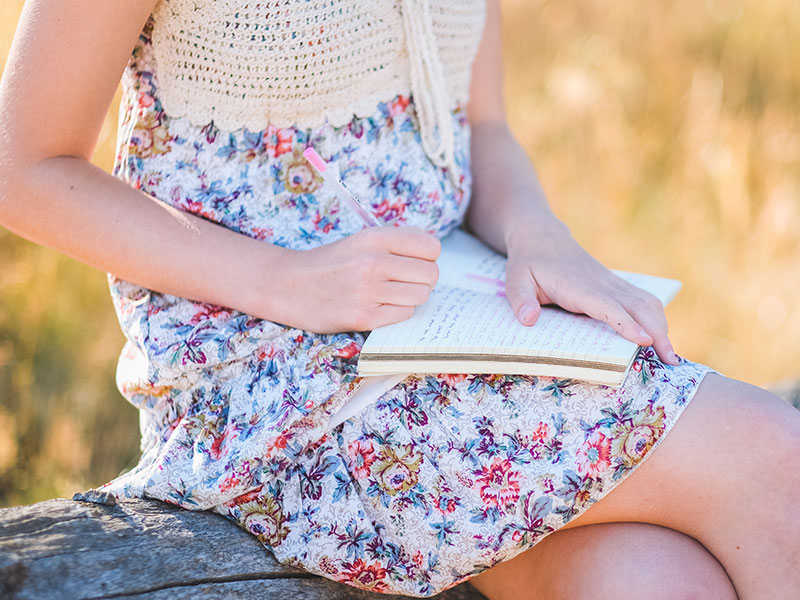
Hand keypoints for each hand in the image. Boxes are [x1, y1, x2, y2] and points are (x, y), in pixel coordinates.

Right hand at [276, 227, 439, 332]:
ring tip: (391, 293)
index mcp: (375, 238)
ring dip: (411, 296)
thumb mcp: (361, 240)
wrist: (290, 285)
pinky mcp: (364, 317)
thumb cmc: (332, 263)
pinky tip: (380, 305)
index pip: (431, 247)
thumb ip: (397, 243)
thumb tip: (433, 254)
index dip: (428, 256)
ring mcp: (368, 291)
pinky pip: (404, 314)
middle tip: (405, 281)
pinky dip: (397, 311)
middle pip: (430, 274)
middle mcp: (373, 262)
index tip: (415, 261)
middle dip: (423, 279)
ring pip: (420, 295)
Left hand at [504, 223, 678, 364]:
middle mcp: (601, 284)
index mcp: (578, 286)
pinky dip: (657, 320)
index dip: (625, 323)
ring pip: (647, 303)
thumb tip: (529, 320)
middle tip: (671, 362)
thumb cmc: (528, 262)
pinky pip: (643, 301)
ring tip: (672, 358)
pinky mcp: (616, 287)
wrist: (543, 238)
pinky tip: (662, 339)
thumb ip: (520, 299)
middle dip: (658, 332)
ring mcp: (612, 284)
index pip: (607, 306)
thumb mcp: (515, 279)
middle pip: (638, 306)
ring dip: (663, 327)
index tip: (644, 340)